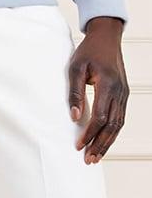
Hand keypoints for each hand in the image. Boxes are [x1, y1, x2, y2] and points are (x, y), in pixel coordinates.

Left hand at [68, 16, 128, 163]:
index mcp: (107, 84)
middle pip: (112, 126)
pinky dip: (112, 132)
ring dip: (107, 142)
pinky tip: (104, 141)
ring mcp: (124, 94)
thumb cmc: (89, 50)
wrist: (106, 37)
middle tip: (88, 160)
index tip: (78, 145)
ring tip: (96, 156)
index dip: (89, 133)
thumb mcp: (76, 66)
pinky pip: (120, 118)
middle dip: (100, 145)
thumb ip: (74, 91)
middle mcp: (119, 92)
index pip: (100, 117)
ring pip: (118, 125)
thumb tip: (74, 117)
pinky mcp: (124, 94)